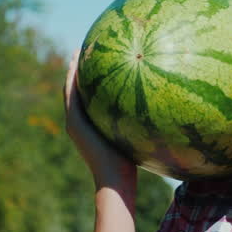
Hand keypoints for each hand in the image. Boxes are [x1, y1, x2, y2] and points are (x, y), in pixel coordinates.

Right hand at [63, 56, 136, 188]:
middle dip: (79, 72)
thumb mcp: (135, 138)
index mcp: (91, 127)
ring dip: (72, 71)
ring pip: (70, 91)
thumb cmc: (130, 166)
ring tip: (77, 52)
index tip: (96, 65)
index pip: (88, 100)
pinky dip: (72, 80)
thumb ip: (139, 123)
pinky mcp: (74, 123)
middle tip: (84, 52)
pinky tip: (77, 64)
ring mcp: (75, 123)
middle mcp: (79, 124)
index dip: (90, 82)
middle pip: (76, 92)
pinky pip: (71, 96)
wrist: (115, 180)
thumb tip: (161, 112)